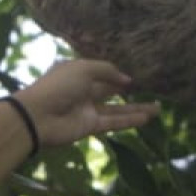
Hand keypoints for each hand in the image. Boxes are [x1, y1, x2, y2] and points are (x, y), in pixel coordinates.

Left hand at [11, 59, 158, 150]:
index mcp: (78, 73)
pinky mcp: (90, 126)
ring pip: (117, 109)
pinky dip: (129, 120)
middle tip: (152, 91)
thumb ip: (107, 71)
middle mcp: (84, 91)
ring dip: (137, 108)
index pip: (102, 72)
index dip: (118, 74)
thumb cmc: (57, 85)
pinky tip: (146, 118)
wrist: (37, 116)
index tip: (137, 77)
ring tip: (158, 109)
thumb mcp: (83, 68)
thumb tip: (126, 80)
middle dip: (130, 91)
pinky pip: (113, 122)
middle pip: (111, 91)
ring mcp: (87, 110)